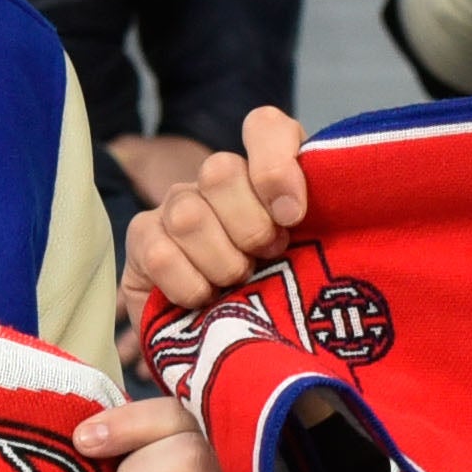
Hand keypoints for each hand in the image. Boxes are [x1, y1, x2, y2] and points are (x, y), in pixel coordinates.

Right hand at [124, 105, 315, 321]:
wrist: (235, 344)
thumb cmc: (286, 300)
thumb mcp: (317, 265)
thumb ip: (328, 230)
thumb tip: (314, 213)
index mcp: (268, 174)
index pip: (264, 127)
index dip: (276, 165)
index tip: (292, 216)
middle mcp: (219, 181)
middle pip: (220, 170)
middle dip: (249, 227)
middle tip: (265, 259)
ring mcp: (176, 205)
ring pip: (188, 214)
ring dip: (220, 262)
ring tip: (235, 286)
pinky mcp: (143, 237)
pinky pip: (159, 252)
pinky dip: (189, 285)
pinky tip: (204, 299)